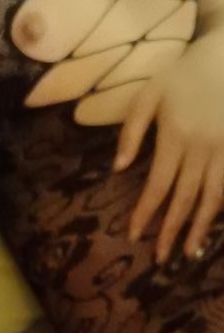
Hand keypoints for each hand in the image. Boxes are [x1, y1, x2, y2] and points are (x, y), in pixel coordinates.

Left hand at [115, 29, 223, 263]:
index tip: (134, 235)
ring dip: (200, 228)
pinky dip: (222, 206)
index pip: (158, 186)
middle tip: (160, 258)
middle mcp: (202, 149)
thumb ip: (131, 132)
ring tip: (189, 253)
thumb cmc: (183, 74)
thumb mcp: (149, 94)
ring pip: (212, 198)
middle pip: (184, 199)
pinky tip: (214, 225)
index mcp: (176, 137)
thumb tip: (118, 169)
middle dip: (170, 231)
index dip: (146, 213)